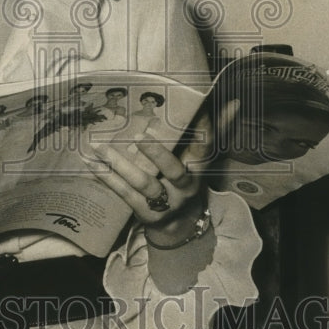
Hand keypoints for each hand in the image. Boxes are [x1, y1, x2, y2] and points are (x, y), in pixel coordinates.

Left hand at [83, 101, 238, 229]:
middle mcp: (185, 187)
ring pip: (144, 183)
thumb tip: (235, 102)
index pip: (204, 148)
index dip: (203, 130)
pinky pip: (125, 194)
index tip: (197, 110)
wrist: (179, 226)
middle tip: (140, 135)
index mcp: (199, 169)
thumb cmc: (186, 180)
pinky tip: (93, 164)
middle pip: (174, 171)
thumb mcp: (201, 159)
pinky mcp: (146, 213)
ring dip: (120, 164)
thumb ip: (213, 130)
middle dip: (159, 154)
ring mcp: (165, 202)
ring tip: (100, 146)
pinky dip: (108, 178)